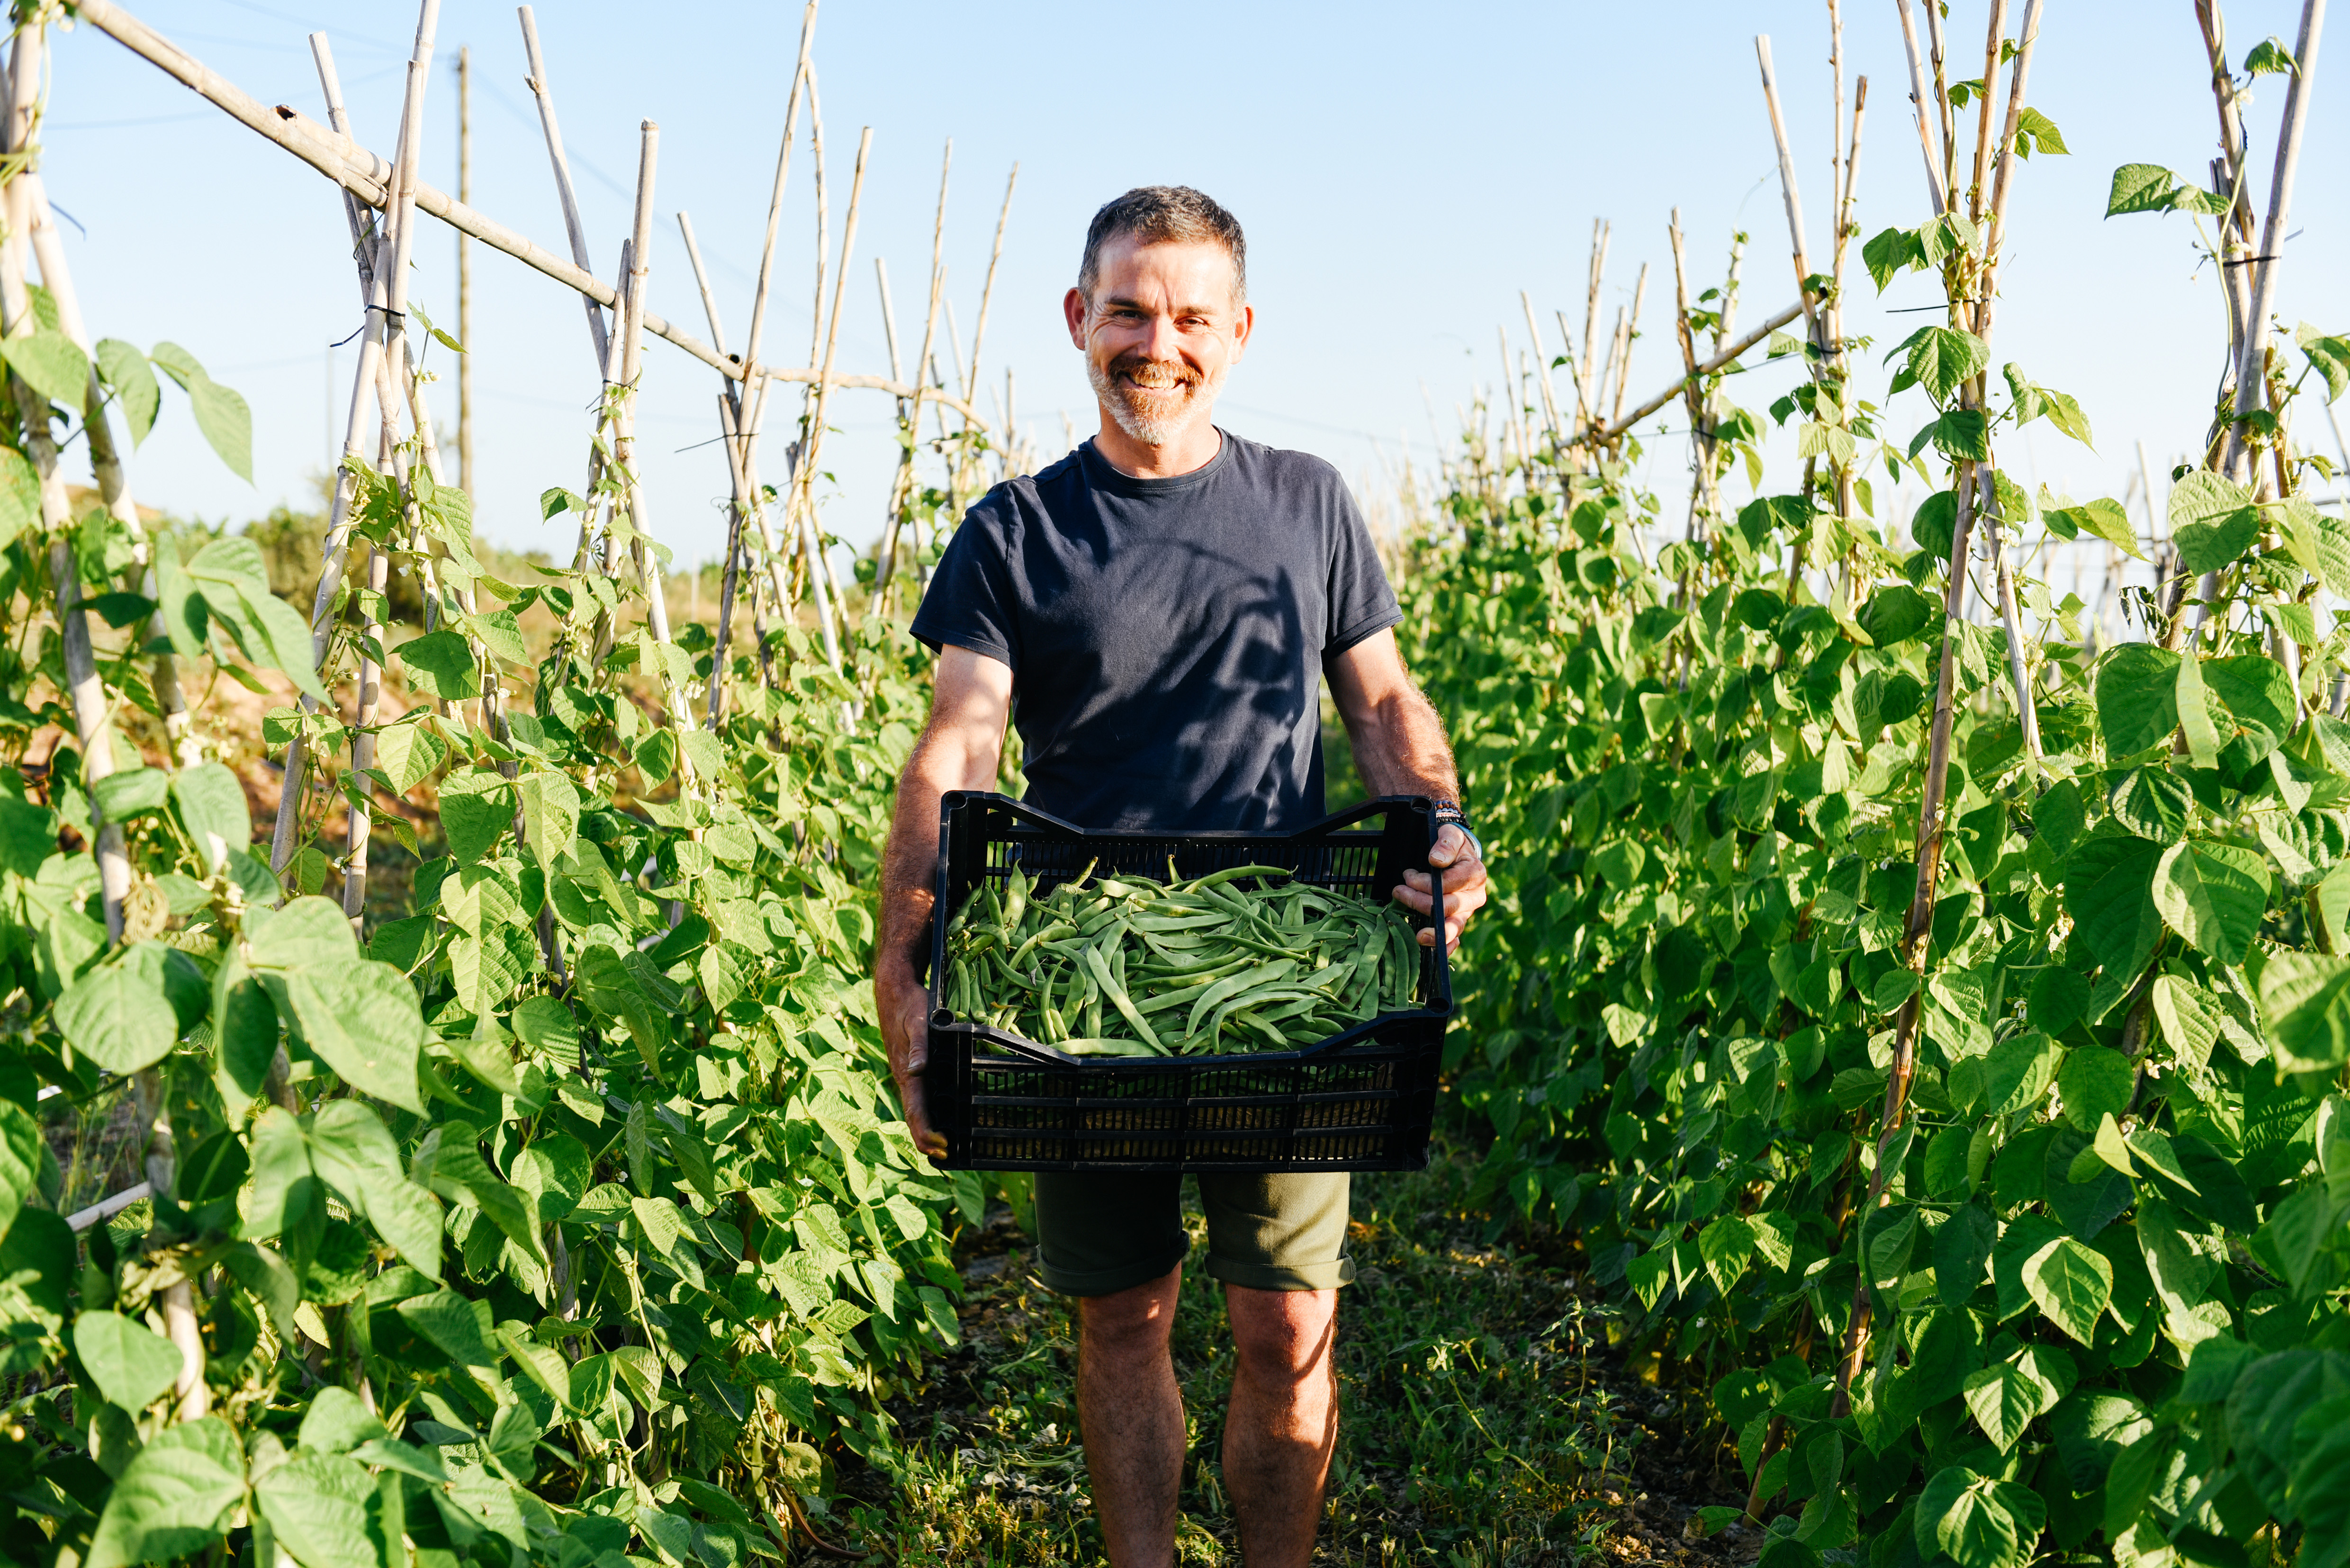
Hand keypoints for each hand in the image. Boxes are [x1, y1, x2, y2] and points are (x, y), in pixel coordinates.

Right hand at [875, 960, 949, 1162]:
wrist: (894, 992)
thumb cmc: (910, 1006)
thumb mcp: (919, 1022)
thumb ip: (919, 1046)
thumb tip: (917, 1071)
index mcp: (906, 1073)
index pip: (915, 1112)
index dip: (928, 1133)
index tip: (943, 1146)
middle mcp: (904, 1078)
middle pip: (913, 1117)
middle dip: (927, 1140)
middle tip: (946, 1156)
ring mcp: (905, 1074)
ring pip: (914, 1109)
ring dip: (925, 1130)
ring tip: (942, 1147)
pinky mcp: (908, 1068)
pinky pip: (916, 1097)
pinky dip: (925, 1114)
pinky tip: (936, 1116)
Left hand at [1394, 824, 1487, 953]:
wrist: (1456, 855)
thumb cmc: (1451, 844)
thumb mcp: (1450, 834)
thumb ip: (1445, 843)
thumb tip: (1436, 861)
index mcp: (1475, 874)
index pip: (1450, 884)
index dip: (1426, 883)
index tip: (1407, 875)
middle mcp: (1475, 896)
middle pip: (1449, 906)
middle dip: (1420, 901)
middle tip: (1399, 890)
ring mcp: (1467, 912)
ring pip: (1453, 926)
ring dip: (1431, 928)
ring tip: (1416, 932)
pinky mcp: (1458, 922)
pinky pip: (1455, 940)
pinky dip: (1445, 947)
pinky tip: (1431, 948)